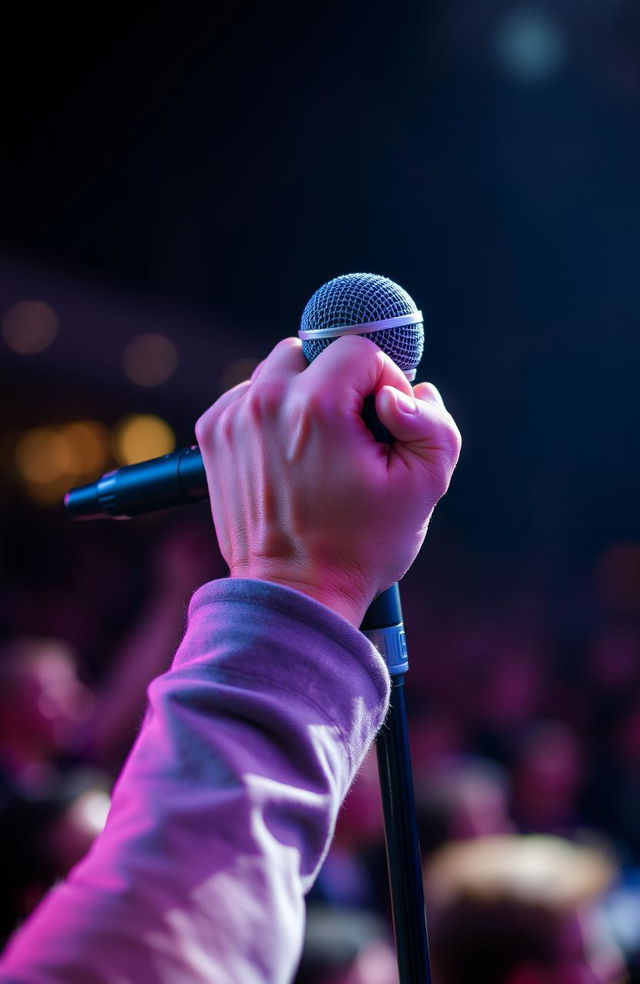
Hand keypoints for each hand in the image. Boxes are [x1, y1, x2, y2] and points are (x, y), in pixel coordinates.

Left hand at [195, 335, 460, 626]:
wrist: (294, 593)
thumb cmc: (363, 545)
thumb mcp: (424, 486)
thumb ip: (433, 421)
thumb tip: (405, 391)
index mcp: (315, 405)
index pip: (360, 348)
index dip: (385, 383)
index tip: (383, 428)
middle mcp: (265, 400)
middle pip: (314, 350)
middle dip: (341, 384)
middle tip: (352, 438)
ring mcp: (232, 417)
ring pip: (279, 370)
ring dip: (304, 394)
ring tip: (318, 449)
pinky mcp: (213, 434)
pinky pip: (250, 396)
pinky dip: (271, 414)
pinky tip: (287, 456)